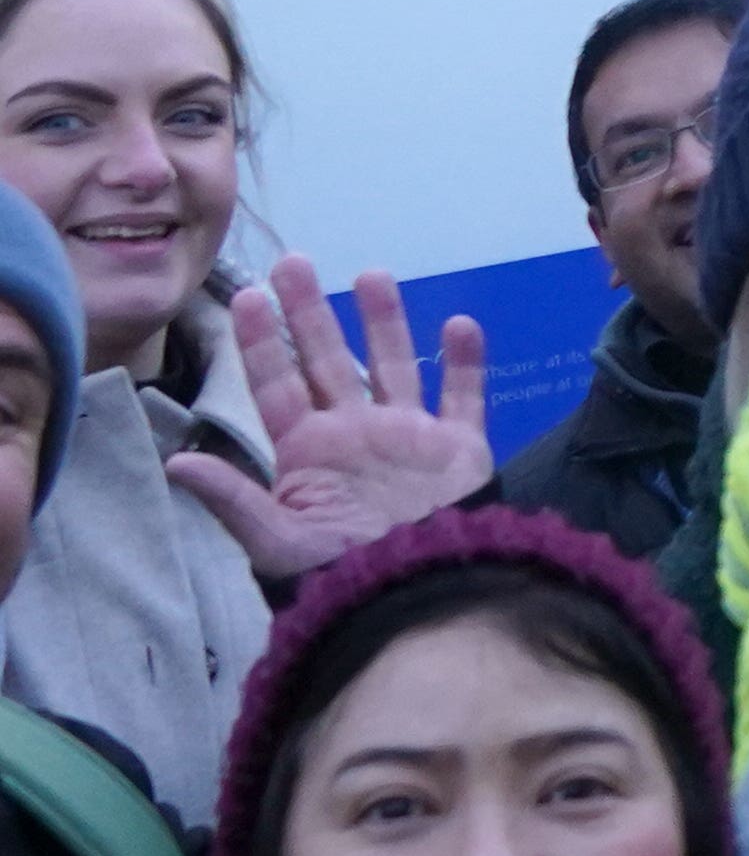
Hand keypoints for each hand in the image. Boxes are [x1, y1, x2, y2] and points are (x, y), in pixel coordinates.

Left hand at [169, 260, 490, 580]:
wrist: (419, 593)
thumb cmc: (343, 572)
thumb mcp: (278, 541)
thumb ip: (234, 498)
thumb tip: (177, 465)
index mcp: (309, 451)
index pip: (277, 385)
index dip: (260, 342)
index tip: (245, 297)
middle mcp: (355, 433)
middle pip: (328, 360)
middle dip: (308, 312)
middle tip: (291, 261)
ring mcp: (409, 436)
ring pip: (395, 364)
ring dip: (384, 322)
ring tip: (371, 275)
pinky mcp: (460, 449)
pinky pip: (464, 397)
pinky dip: (465, 363)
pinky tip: (461, 325)